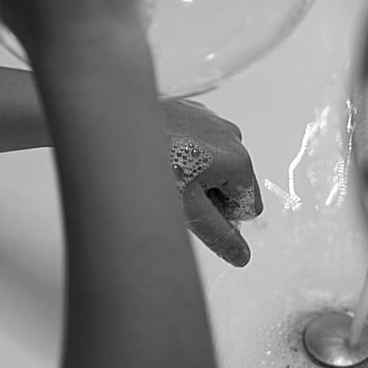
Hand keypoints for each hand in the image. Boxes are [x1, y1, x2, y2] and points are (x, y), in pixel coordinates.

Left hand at [161, 96, 262, 266]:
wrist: (119, 124)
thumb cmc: (153, 163)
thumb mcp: (189, 210)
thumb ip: (220, 236)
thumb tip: (241, 255)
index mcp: (238, 160)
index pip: (248, 207)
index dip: (223, 217)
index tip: (195, 208)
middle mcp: (230, 135)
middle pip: (233, 184)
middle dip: (210, 195)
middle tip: (178, 192)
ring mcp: (211, 120)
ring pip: (216, 164)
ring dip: (197, 175)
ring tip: (167, 172)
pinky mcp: (192, 112)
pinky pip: (201, 144)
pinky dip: (186, 153)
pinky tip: (162, 155)